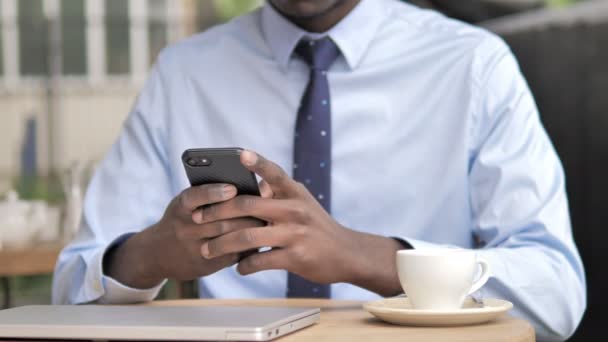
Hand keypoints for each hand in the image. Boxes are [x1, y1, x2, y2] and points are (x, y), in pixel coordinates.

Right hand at [103, 183, 264, 288]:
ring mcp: (193, 249)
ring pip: (226, 238)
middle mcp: (184, 228)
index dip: (213, 193)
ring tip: (267, 219)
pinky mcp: (204, 266)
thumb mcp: (187, 202)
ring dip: (249, 229)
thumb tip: (254, 183)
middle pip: (218, 220)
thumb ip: (211, 192)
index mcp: (180, 207)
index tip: (232, 188)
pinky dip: (246, 246)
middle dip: (243, 212)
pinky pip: (230, 255)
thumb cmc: (183, 219)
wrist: (157, 253)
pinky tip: (259, 237)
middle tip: (265, 205)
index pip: (194, 197)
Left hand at [197, 150, 403, 295]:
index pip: (274, 173)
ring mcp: (295, 233)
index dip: (258, 162)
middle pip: (247, 205)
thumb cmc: (318, 227)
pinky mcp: (295, 257)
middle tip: (197, 217)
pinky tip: (238, 267)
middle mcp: (294, 209)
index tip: (240, 154)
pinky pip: (259, 260)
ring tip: (206, 250)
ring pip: (247, 236)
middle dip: (216, 212)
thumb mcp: (302, 203)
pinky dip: (244, 265)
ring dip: (222, 244)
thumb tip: (244, 189)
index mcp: (295, 192)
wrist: (347, 254)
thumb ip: (277, 196)